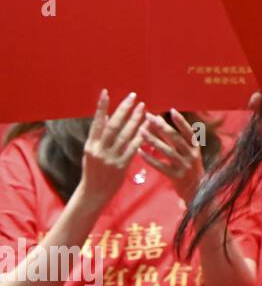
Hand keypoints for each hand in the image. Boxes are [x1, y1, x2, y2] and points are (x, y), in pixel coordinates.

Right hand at [77, 90, 147, 208]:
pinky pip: (133, 148)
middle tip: (133, 96)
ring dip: (135, 120)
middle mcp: (99, 150)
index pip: (96, 122)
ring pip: (125, 135)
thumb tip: (104, 116)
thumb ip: (97, 135)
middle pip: (113, 126)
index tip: (106, 92)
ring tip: (143, 107)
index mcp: (90, 145)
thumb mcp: (90, 152)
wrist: (94, 193)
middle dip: (123, 110)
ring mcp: (110, 158)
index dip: (101, 107)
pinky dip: (141, 136)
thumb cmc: (93, 171)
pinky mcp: (121, 166)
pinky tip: (148, 127)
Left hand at [140, 109, 206, 202]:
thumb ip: (180, 142)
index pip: (189, 132)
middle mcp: (192, 156)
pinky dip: (150, 159)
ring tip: (141, 131)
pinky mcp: (176, 177)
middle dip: (161, 126)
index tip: (171, 110)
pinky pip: (160, 166)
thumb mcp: (191, 154)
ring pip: (167, 151)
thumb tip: (167, 124)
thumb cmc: (191, 170)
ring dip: (153, 140)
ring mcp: (184, 166)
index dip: (181, 121)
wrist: (198, 192)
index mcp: (195, 148)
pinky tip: (139, 152)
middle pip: (176, 139)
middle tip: (149, 117)